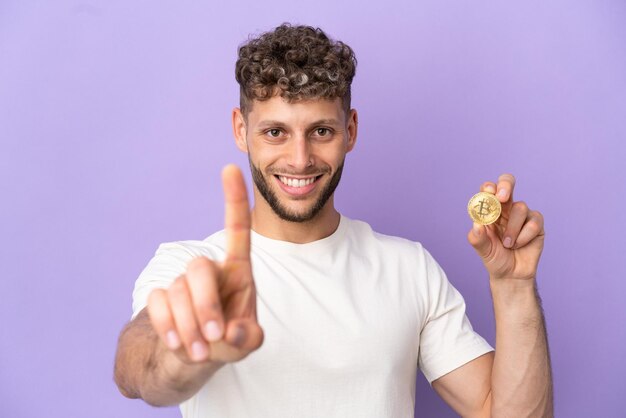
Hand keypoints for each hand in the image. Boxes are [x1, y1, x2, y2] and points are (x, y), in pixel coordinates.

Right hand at [147, 164, 263, 362]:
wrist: (195, 358)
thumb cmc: (229, 340)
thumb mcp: (247, 342)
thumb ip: (249, 339)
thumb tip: (231, 330)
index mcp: (238, 271)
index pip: (237, 230)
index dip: (234, 200)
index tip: (230, 167)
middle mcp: (209, 271)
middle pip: (199, 268)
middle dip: (206, 304)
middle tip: (215, 336)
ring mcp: (183, 283)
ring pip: (177, 291)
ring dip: (190, 327)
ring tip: (200, 351)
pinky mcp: (161, 297)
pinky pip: (157, 301)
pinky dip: (169, 326)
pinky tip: (178, 344)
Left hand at [467, 174, 544, 281]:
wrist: (511, 275)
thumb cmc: (494, 258)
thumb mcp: (482, 249)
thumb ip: (477, 237)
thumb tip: (476, 224)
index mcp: (489, 210)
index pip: (489, 190)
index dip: (489, 187)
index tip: (489, 191)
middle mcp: (506, 208)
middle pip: (507, 183)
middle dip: (506, 185)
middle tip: (502, 197)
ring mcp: (522, 214)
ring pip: (520, 207)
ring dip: (512, 228)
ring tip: (507, 244)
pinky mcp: (536, 224)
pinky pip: (534, 222)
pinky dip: (524, 235)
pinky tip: (519, 245)